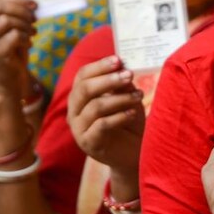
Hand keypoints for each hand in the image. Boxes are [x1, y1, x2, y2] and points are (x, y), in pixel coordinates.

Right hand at [0, 0, 35, 93]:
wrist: (8, 78)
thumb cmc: (11, 46)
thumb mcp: (8, 24)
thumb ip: (9, 7)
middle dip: (20, 4)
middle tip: (34, 9)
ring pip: (6, 19)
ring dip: (25, 22)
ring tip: (32, 28)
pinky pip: (14, 35)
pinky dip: (25, 36)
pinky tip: (28, 41)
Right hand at [67, 56, 144, 174]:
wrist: (134, 152)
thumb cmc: (129, 121)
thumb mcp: (127, 98)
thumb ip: (122, 84)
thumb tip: (122, 66)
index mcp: (80, 96)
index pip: (82, 76)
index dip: (99, 66)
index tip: (119, 60)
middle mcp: (75, 111)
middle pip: (84, 89)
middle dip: (108, 80)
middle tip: (129, 75)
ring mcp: (79, 129)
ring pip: (95, 107)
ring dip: (120, 98)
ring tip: (139, 96)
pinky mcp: (88, 143)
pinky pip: (101, 125)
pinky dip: (119, 116)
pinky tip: (133, 113)